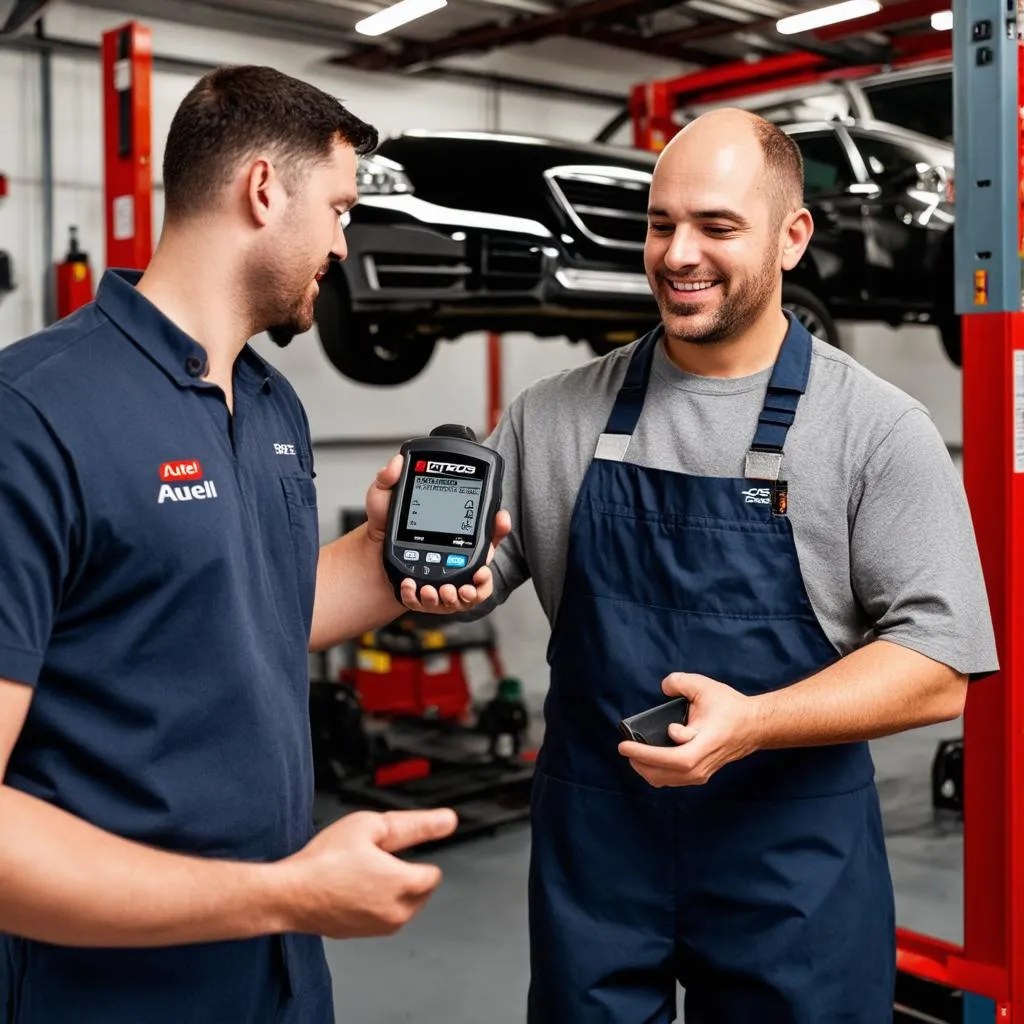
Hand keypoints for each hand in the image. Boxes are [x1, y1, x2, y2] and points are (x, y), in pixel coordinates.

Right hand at [278, 808, 457, 938]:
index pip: (433, 874)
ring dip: (391, 890)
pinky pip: (382, 916)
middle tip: (374, 858)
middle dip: (405, 873)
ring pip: (402, 905)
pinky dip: (375, 903)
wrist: (290, 893)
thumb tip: (447, 821)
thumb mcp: (371, 826)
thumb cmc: (325, 861)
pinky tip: (351, 888)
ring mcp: (379, 928)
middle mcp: (397, 913)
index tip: (395, 850)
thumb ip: (415, 824)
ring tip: (360, 873)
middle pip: (421, 891)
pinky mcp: (362, 935)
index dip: (414, 856)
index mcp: (404, 885)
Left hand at [365, 453, 511, 613]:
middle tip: (477, 573)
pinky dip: (428, 601)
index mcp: (457, 535)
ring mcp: (446, 581)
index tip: (499, 522)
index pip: (488, 533)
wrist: (369, 555)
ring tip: (441, 588)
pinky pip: (438, 607)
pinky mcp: (430, 599)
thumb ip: (388, 479)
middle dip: (483, 578)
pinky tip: (416, 589)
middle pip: (483, 572)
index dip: (499, 528)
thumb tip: (396, 463)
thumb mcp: (383, 498)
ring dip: (457, 596)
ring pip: (465, 596)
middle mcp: (456, 559)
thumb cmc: (385, 527)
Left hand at [618, 673, 761, 787]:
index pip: (678, 756)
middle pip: (667, 773)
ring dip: (647, 770)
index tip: (630, 742)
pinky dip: (657, 773)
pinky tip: (647, 762)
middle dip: (641, 762)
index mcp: (706, 742)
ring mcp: (703, 772)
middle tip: (625, 749)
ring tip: (632, 755)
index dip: (654, 751)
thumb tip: (664, 686)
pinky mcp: (702, 774)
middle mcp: (703, 763)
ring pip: (668, 780)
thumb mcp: (705, 687)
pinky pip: (674, 780)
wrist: (754, 726)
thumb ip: (681, 682)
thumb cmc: (730, 708)